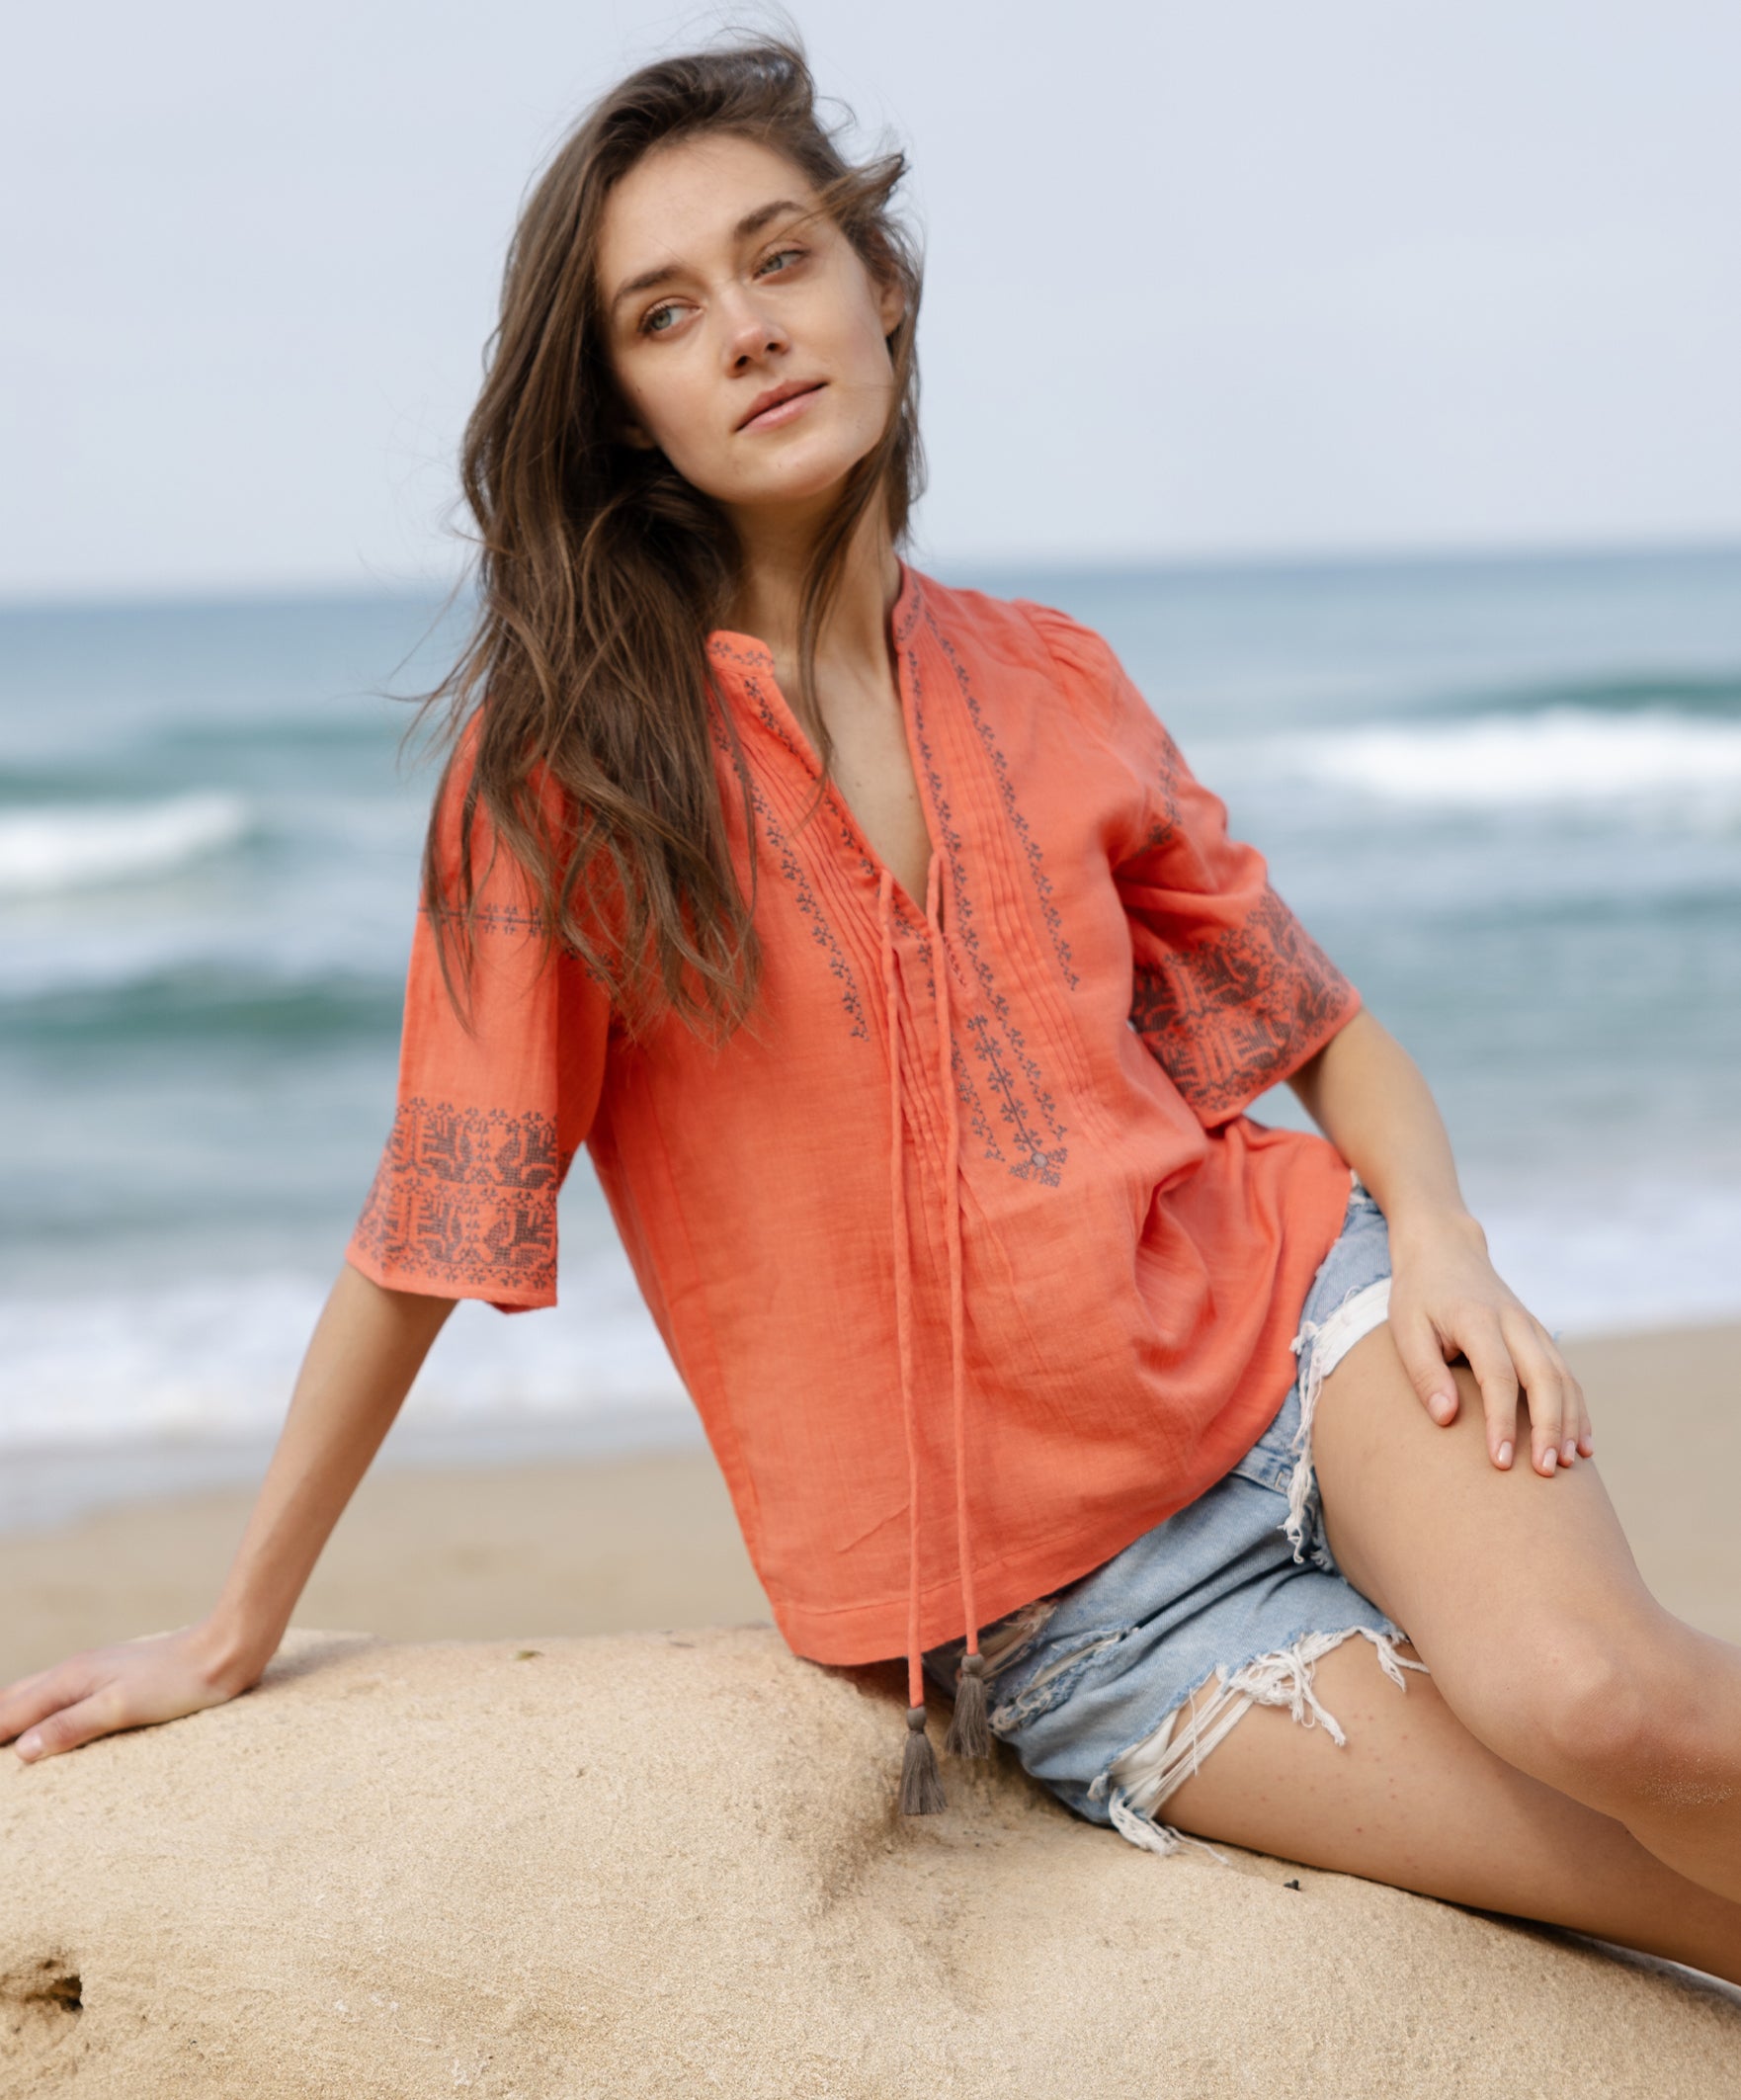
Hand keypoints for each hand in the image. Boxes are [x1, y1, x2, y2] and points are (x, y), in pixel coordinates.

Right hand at [0, 1623, 258, 1762]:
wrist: (221, 1654)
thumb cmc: (176, 1682)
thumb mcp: (121, 1708)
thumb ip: (71, 1726)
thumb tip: (23, 1751)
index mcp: (70, 1679)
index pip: (9, 1714)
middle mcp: (75, 1672)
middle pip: (15, 1699)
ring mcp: (94, 1673)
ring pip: (37, 1694)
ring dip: (13, 1716)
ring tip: (5, 1738)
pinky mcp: (113, 1680)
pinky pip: (61, 1697)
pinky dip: (40, 1712)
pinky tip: (47, 1723)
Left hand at [1385, 1209, 1592, 1476]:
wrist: (1445, 1250)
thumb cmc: (1419, 1296)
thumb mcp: (1406, 1328)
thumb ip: (1425, 1372)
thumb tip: (1446, 1419)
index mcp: (1476, 1319)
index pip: (1498, 1376)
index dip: (1501, 1421)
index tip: (1500, 1462)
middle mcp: (1513, 1322)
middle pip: (1544, 1379)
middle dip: (1549, 1428)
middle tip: (1546, 1472)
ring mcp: (1532, 1328)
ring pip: (1563, 1379)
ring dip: (1570, 1423)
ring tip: (1566, 1465)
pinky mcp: (1539, 1336)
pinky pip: (1567, 1376)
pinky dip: (1578, 1411)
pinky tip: (1583, 1445)